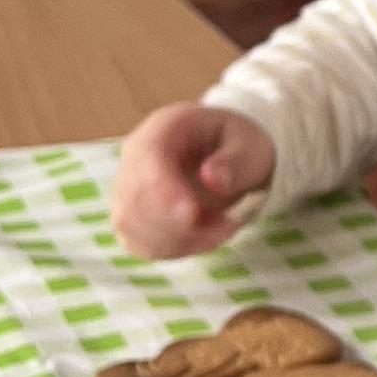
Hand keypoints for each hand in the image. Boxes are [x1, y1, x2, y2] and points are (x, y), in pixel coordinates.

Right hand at [113, 104, 274, 255]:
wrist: (227, 156)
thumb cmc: (236, 146)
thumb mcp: (249, 145)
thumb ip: (235, 162)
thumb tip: (212, 179)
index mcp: (163, 128)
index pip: (147, 157)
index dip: (164, 190)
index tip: (193, 213)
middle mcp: (134, 156)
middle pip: (133, 197)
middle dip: (177, 223)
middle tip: (228, 223)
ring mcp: (126, 188)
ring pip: (131, 225)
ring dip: (179, 238)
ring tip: (222, 228)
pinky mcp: (132, 218)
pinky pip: (140, 243)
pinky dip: (174, 249)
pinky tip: (205, 239)